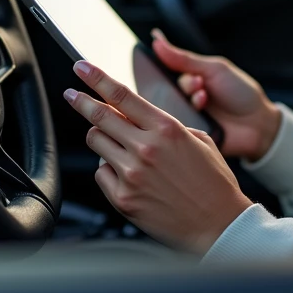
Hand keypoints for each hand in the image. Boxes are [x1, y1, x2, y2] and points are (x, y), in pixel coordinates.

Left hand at [64, 60, 251, 253]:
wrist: (220, 225)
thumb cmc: (214, 184)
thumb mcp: (200, 141)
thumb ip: (166, 127)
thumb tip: (138, 120)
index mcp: (167, 129)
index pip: (123, 95)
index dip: (97, 78)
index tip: (82, 67)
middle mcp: (146, 148)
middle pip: (100, 116)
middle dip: (82, 101)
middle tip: (72, 94)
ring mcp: (132, 174)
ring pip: (96, 142)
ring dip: (101, 137)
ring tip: (116, 144)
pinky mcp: (123, 198)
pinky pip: (101, 172)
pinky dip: (109, 169)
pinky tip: (128, 175)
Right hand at [150, 30, 281, 161]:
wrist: (259, 123)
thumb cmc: (239, 92)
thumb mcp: (214, 69)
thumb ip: (184, 59)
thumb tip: (156, 41)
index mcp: (187, 80)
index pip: (163, 73)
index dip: (162, 69)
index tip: (162, 65)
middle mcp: (182, 99)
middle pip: (165, 90)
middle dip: (183, 84)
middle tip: (199, 83)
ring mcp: (185, 118)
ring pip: (170, 108)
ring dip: (188, 99)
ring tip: (204, 97)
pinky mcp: (188, 135)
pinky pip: (175, 127)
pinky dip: (188, 116)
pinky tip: (202, 111)